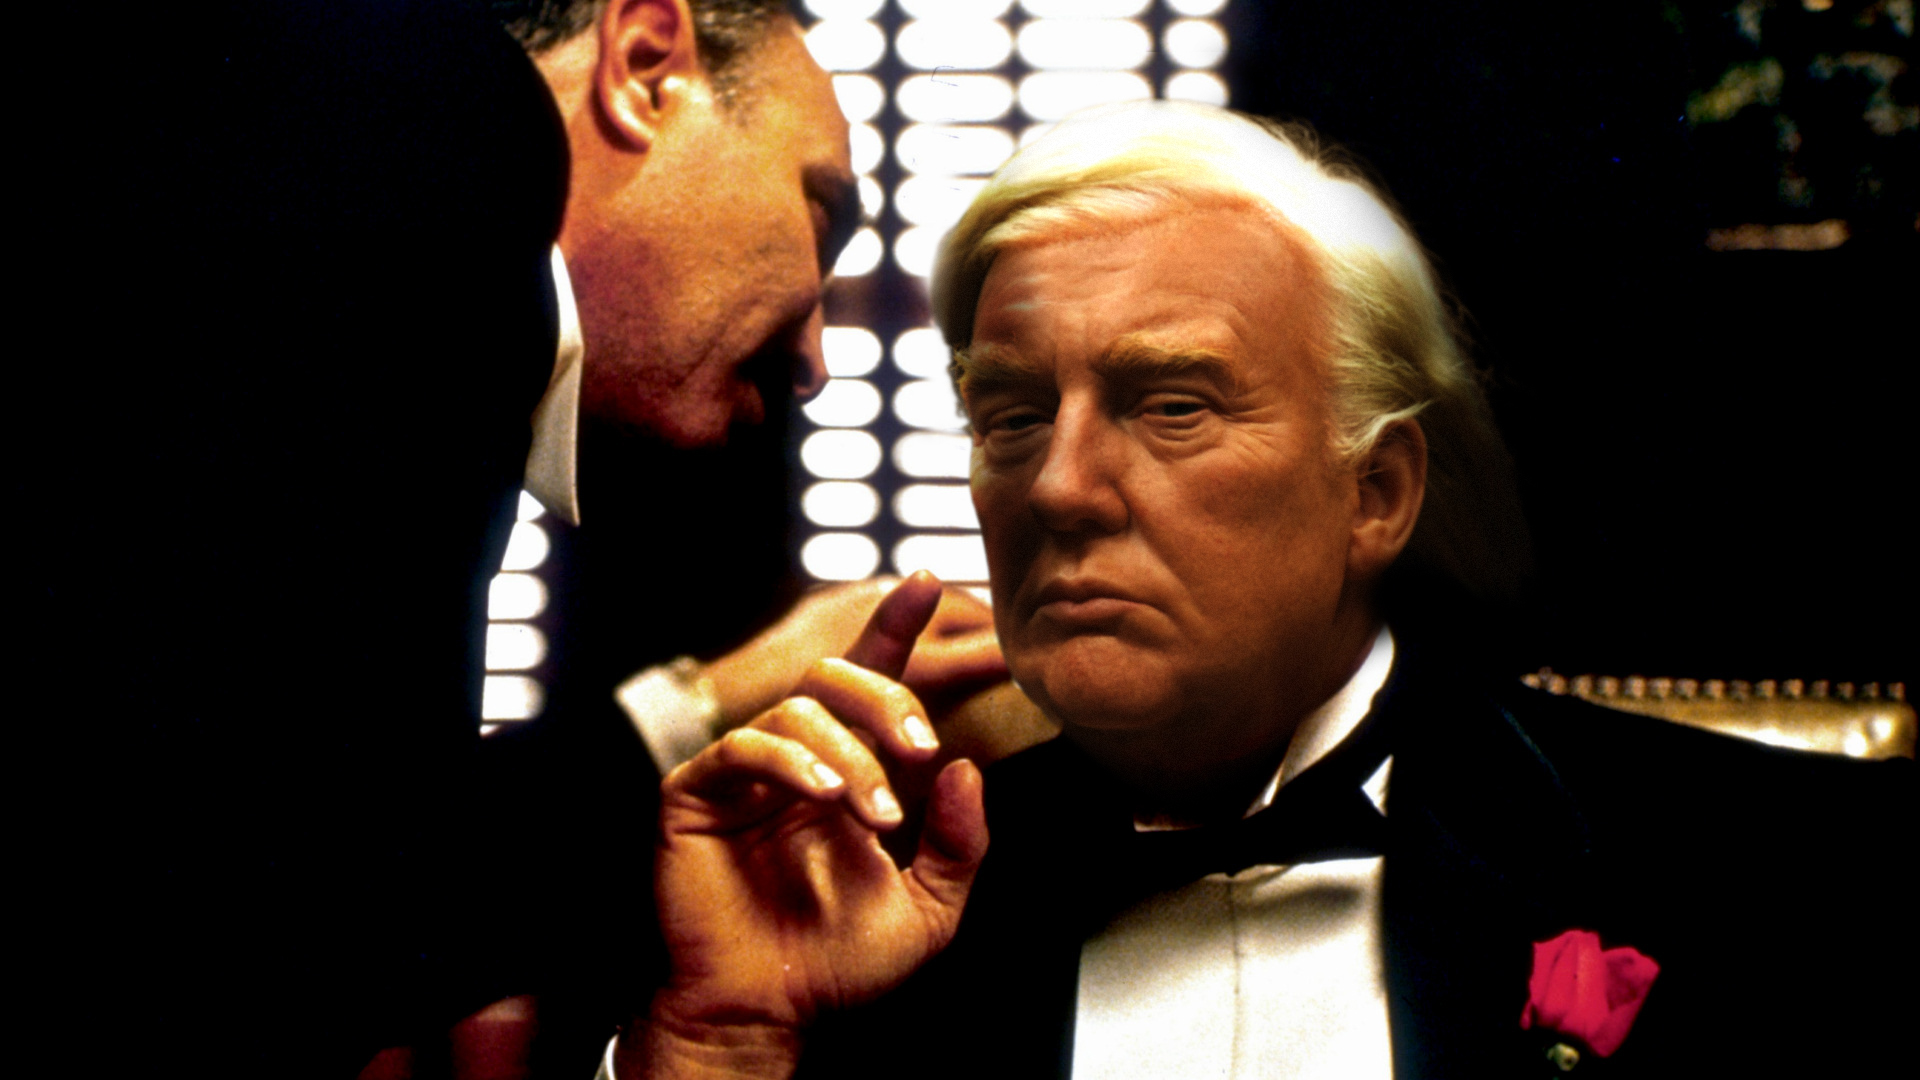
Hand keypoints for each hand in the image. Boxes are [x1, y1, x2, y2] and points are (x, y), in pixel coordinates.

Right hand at [634, 573, 989, 1079]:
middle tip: (921, 747)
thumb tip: (970, 770)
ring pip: (797, 712)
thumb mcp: (930, 908)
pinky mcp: (695, 792)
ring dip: (849, 755)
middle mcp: (795, 761)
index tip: (933, 581)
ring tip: (874, 813)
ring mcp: (743, 774)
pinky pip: (744, 747)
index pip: (872, 683)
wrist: (768, 1012)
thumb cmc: (836, 966)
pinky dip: (790, 763)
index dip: (897, 628)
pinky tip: (822, 796)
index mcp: (847, 771)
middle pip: (835, 678)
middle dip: (886, 698)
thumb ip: (962, 843)